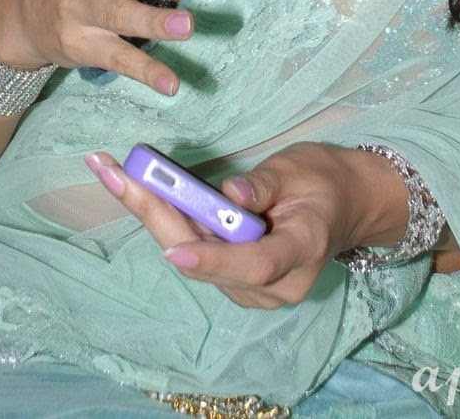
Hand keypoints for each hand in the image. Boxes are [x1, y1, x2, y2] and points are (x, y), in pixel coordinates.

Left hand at [84, 141, 377, 308]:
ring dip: (153, 214)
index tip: (176, 252)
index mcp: (302, 252)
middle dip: (157, 216)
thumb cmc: (324, 181)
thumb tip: (229, 193)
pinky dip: (168, 219)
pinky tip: (139, 188)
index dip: (214, 259)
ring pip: (193, 255)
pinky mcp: (235, 280)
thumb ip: (265, 184)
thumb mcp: (300, 169)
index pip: (254, 264)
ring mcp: (254, 290)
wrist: (345, 205)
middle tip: (117, 175)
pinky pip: (196, 251)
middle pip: (207, 260)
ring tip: (115, 173)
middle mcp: (275, 285)